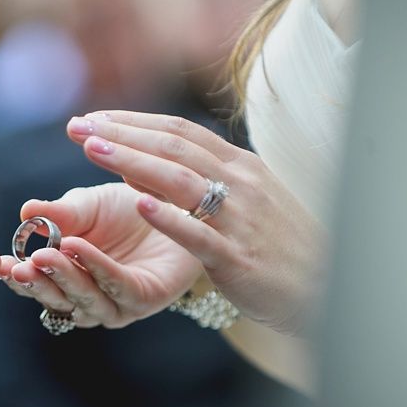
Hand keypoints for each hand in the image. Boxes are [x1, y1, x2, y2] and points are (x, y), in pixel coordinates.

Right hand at [0, 183, 203, 327]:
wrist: (178, 205)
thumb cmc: (127, 208)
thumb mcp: (86, 205)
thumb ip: (58, 214)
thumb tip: (26, 212)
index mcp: (68, 279)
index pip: (38, 285)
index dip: (18, 278)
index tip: (1, 264)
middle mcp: (90, 299)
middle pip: (58, 299)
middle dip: (37, 282)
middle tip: (20, 265)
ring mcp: (117, 305)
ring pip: (85, 299)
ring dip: (63, 277)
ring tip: (46, 254)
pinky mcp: (145, 300)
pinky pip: (117, 287)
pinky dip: (96, 268)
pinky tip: (78, 247)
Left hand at [65, 111, 325, 334]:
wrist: (330, 290)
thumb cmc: (280, 246)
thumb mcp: (247, 200)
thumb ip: (201, 180)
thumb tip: (145, 164)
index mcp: (241, 165)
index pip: (179, 131)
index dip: (133, 122)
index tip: (94, 116)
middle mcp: (241, 183)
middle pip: (173, 146)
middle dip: (120, 133)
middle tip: (76, 126)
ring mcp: (240, 219)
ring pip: (180, 180)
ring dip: (132, 161)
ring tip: (91, 149)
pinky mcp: (238, 257)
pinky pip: (198, 233)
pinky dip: (168, 216)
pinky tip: (136, 205)